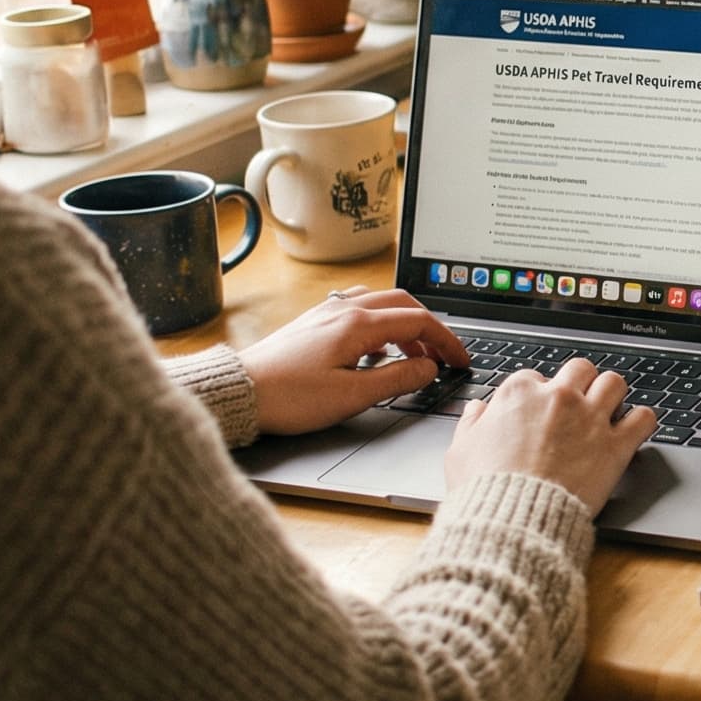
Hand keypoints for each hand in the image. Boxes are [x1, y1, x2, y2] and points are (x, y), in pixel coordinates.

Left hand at [237, 288, 473, 435]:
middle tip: (443, 355)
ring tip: (413, 352)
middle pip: (403, 304)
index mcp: (358, 325)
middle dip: (430, 328)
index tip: (460, 361)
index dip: (447, 341)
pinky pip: (358, 309)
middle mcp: (343, 311)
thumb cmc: (289, 397)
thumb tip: (428, 367)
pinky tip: (376, 347)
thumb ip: (397, 379)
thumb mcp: (352, 396)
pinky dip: (380, 323)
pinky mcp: (313, 322)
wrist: (240, 392)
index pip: (419, 321)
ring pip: (380, 303)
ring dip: (405, 323)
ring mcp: (326, 313)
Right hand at [447, 358, 655, 506]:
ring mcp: (590, 419)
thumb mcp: (460, 452)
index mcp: (520, 394)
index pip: (535, 377)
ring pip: (615, 383)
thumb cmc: (484, 489)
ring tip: (608, 410)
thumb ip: (471, 424)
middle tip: (578, 404)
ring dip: (612, 394)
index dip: (538, 395)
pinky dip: (642, 421)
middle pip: (580, 369)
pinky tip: (634, 429)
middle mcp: (559, 398)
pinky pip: (644, 418)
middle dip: (580, 384)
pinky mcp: (615, 446)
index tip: (539, 411)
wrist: (513, 521)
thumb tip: (478, 410)